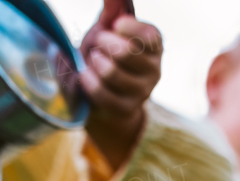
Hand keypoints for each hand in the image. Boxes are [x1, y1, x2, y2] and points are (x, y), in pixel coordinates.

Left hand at [79, 9, 161, 171]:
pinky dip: (88, 81)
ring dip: (93, 63)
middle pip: (125, 53)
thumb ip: (113, 11)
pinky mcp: (127, 109)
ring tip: (92, 60)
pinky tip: (85, 75)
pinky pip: (102, 93)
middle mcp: (154, 70)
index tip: (114, 25)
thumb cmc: (106, 53)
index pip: (148, 35)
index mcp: (154, 46)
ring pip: (111, 73)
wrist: (101, 91)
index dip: (128, 28)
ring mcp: (142, 92)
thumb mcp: (108, 29)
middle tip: (97, 43)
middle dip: (103, 43)